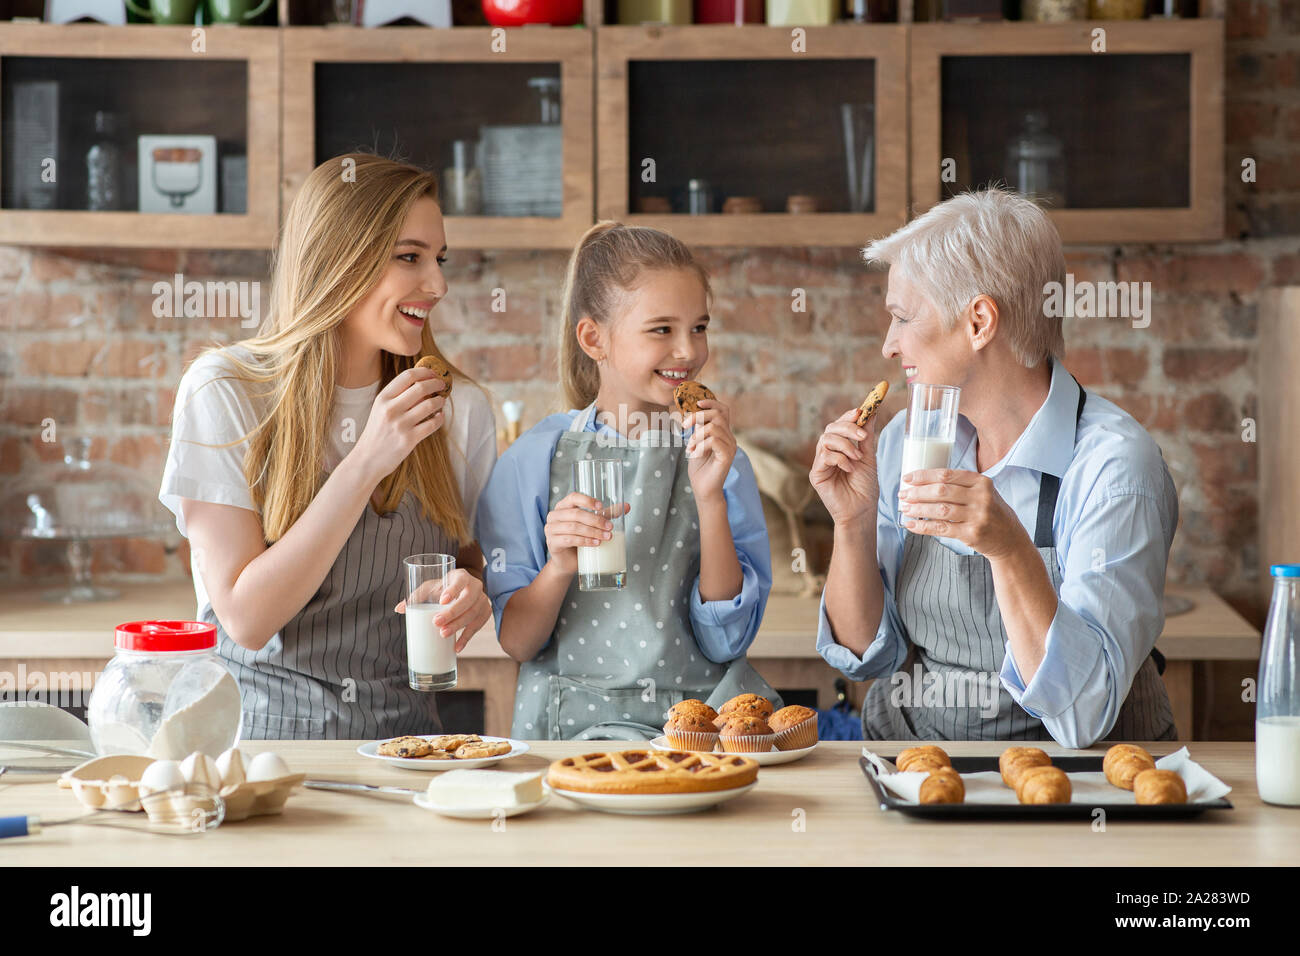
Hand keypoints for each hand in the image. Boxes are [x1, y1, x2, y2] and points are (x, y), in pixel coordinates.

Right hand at [352, 367, 447, 484]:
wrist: (367, 460)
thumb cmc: (377, 433)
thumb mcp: (380, 410)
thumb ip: (397, 397)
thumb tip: (424, 383)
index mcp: (382, 398)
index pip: (407, 376)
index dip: (424, 371)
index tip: (433, 373)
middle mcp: (390, 409)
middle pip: (421, 387)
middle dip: (436, 383)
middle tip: (442, 385)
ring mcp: (400, 425)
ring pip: (430, 405)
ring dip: (440, 401)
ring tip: (441, 401)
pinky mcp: (409, 439)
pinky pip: (432, 424)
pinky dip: (440, 418)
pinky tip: (439, 416)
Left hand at [393, 568, 490, 651]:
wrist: (462, 590)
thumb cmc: (443, 588)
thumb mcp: (431, 587)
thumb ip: (416, 596)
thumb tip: (399, 609)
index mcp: (461, 576)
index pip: (460, 581)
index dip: (453, 590)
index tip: (442, 601)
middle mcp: (475, 586)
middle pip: (467, 600)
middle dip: (452, 613)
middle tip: (436, 622)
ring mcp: (482, 600)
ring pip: (473, 614)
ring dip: (458, 626)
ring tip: (443, 635)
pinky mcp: (485, 613)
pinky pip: (477, 627)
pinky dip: (466, 638)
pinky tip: (456, 647)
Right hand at [543, 492, 629, 574]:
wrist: (569, 561)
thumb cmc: (579, 539)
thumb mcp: (593, 524)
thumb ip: (606, 514)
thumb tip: (627, 506)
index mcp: (563, 506)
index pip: (573, 497)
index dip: (587, 500)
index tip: (601, 506)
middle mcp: (554, 516)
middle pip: (576, 514)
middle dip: (595, 520)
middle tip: (610, 527)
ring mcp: (551, 529)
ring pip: (574, 527)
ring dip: (592, 532)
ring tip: (606, 537)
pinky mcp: (552, 543)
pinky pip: (569, 539)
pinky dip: (585, 541)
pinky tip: (596, 544)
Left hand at [683, 398, 734, 500]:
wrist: (703, 489)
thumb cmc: (699, 468)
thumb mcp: (696, 443)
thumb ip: (698, 429)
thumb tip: (694, 414)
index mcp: (724, 433)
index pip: (723, 410)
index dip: (711, 403)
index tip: (696, 404)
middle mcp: (730, 438)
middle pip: (717, 414)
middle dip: (697, 416)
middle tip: (684, 426)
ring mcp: (730, 447)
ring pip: (713, 427)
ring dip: (696, 435)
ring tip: (690, 447)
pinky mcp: (727, 456)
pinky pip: (713, 441)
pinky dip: (699, 445)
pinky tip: (694, 453)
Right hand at [809, 407, 878, 524]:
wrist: (862, 511)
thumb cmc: (865, 487)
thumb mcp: (869, 457)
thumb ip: (867, 436)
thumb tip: (872, 411)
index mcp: (840, 448)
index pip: (839, 426)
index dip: (848, 417)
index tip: (861, 411)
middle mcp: (828, 453)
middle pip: (830, 429)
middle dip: (847, 428)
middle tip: (862, 436)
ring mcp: (821, 463)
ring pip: (826, 440)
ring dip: (845, 445)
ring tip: (858, 458)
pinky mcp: (816, 474)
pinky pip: (824, 456)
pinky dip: (840, 459)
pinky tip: (849, 468)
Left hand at [897, 468, 1027, 558]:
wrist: (1010, 539)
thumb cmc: (990, 512)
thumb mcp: (982, 492)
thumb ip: (960, 485)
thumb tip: (923, 483)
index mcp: (981, 482)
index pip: (947, 475)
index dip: (924, 476)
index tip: (907, 478)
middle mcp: (981, 497)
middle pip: (941, 491)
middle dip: (917, 492)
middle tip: (903, 494)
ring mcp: (977, 516)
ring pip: (940, 510)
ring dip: (918, 509)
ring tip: (905, 508)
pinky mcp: (972, 534)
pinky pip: (942, 528)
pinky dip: (923, 527)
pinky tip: (912, 525)